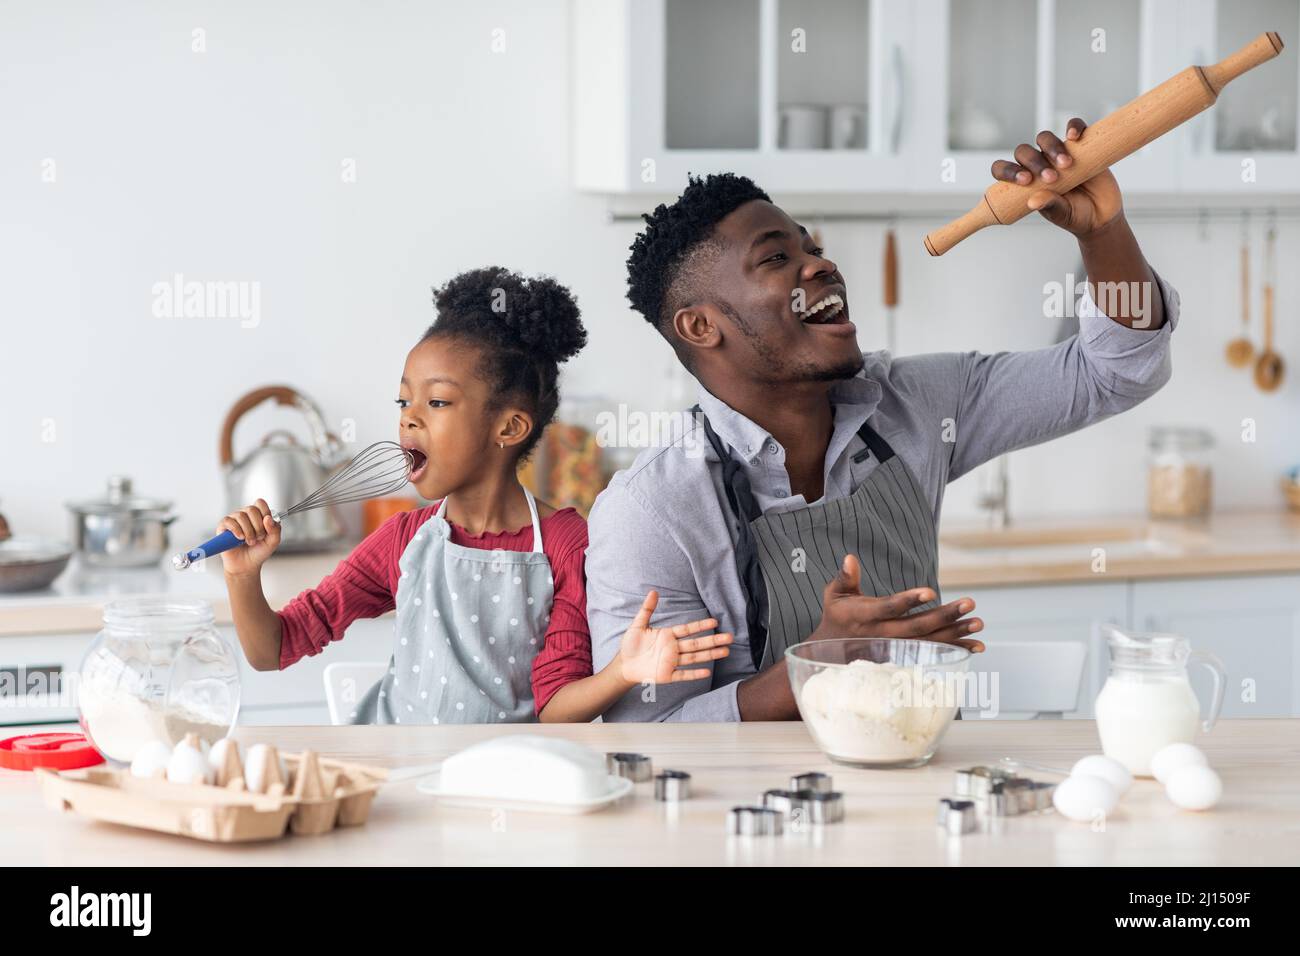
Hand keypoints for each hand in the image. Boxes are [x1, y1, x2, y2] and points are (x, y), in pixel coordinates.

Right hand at [217, 498, 280, 576]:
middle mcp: (246, 515)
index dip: (265, 512)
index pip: (260, 503)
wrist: (246, 565)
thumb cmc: (259, 552)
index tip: (266, 526)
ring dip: (248, 531)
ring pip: (241, 515)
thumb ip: (275, 529)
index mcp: (258, 515)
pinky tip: (240, 538)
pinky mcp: (224, 527)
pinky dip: (236, 530)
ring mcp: (234, 520)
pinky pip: (229, 521)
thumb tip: (268, 518)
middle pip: (252, 509)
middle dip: (258, 526)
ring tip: (250, 542)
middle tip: (258, 538)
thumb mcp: (273, 542)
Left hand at [619, 590, 733, 684]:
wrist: (623, 665)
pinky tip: (707, 671)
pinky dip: (694, 673)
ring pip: (694, 658)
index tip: (715, 621)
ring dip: (709, 655)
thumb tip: (653, 591)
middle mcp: (673, 648)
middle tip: (729, 637)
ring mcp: (671, 662)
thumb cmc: (631, 645)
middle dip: (712, 640)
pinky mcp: (667, 675)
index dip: (701, 625)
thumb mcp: (638, 625)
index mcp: (668, 635)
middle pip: (696, 643)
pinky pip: (683, 674)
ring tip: (725, 651)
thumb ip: (647, 609)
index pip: (688, 629)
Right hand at [810, 555, 984, 651]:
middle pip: (917, 627)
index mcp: (865, 617)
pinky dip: (955, 650)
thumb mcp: (834, 595)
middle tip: (970, 603)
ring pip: (929, 642)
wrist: (833, 652)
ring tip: (979, 623)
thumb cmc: (837, 616)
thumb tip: (850, 558)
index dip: (909, 601)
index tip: (930, 592)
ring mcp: (895, 649)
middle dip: (945, 615)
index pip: (889, 608)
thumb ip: (845, 578)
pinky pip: (933, 654)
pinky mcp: (905, 656)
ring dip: (956, 634)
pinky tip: (976, 645)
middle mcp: (882, 635)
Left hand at [991, 118, 1123, 238]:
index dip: (1008, 171)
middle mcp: (1038, 165)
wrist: (1103, 213)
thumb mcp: (1062, 214)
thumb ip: (1049, 206)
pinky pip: (1074, 126)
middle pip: (1024, 152)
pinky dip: (1074, 126)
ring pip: (1044, 138)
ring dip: (1052, 148)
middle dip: (1034, 162)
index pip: (1004, 169)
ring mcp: (1058, 153)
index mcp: (1025, 182)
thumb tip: (1032, 201)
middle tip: (1051, 178)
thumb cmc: (1076, 215)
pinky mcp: (1081, 144)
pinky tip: (1075, 136)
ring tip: (1066, 164)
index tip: (1025, 180)